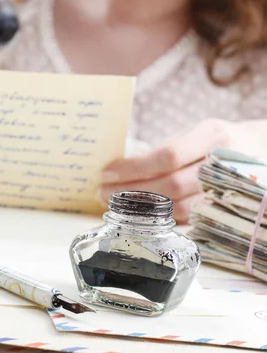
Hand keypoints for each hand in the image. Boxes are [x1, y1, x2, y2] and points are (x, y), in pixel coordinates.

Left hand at [99, 118, 266, 223]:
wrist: (262, 150)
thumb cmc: (217, 140)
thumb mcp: (195, 132)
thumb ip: (166, 148)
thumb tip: (121, 165)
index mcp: (211, 134)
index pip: (167, 155)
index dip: (134, 168)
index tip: (106, 173)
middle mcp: (222, 161)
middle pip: (171, 184)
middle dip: (132, 191)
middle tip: (102, 192)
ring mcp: (228, 188)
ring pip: (182, 207)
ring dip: (144, 210)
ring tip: (116, 204)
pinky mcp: (228, 209)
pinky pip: (192, 220)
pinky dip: (164, 219)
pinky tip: (143, 216)